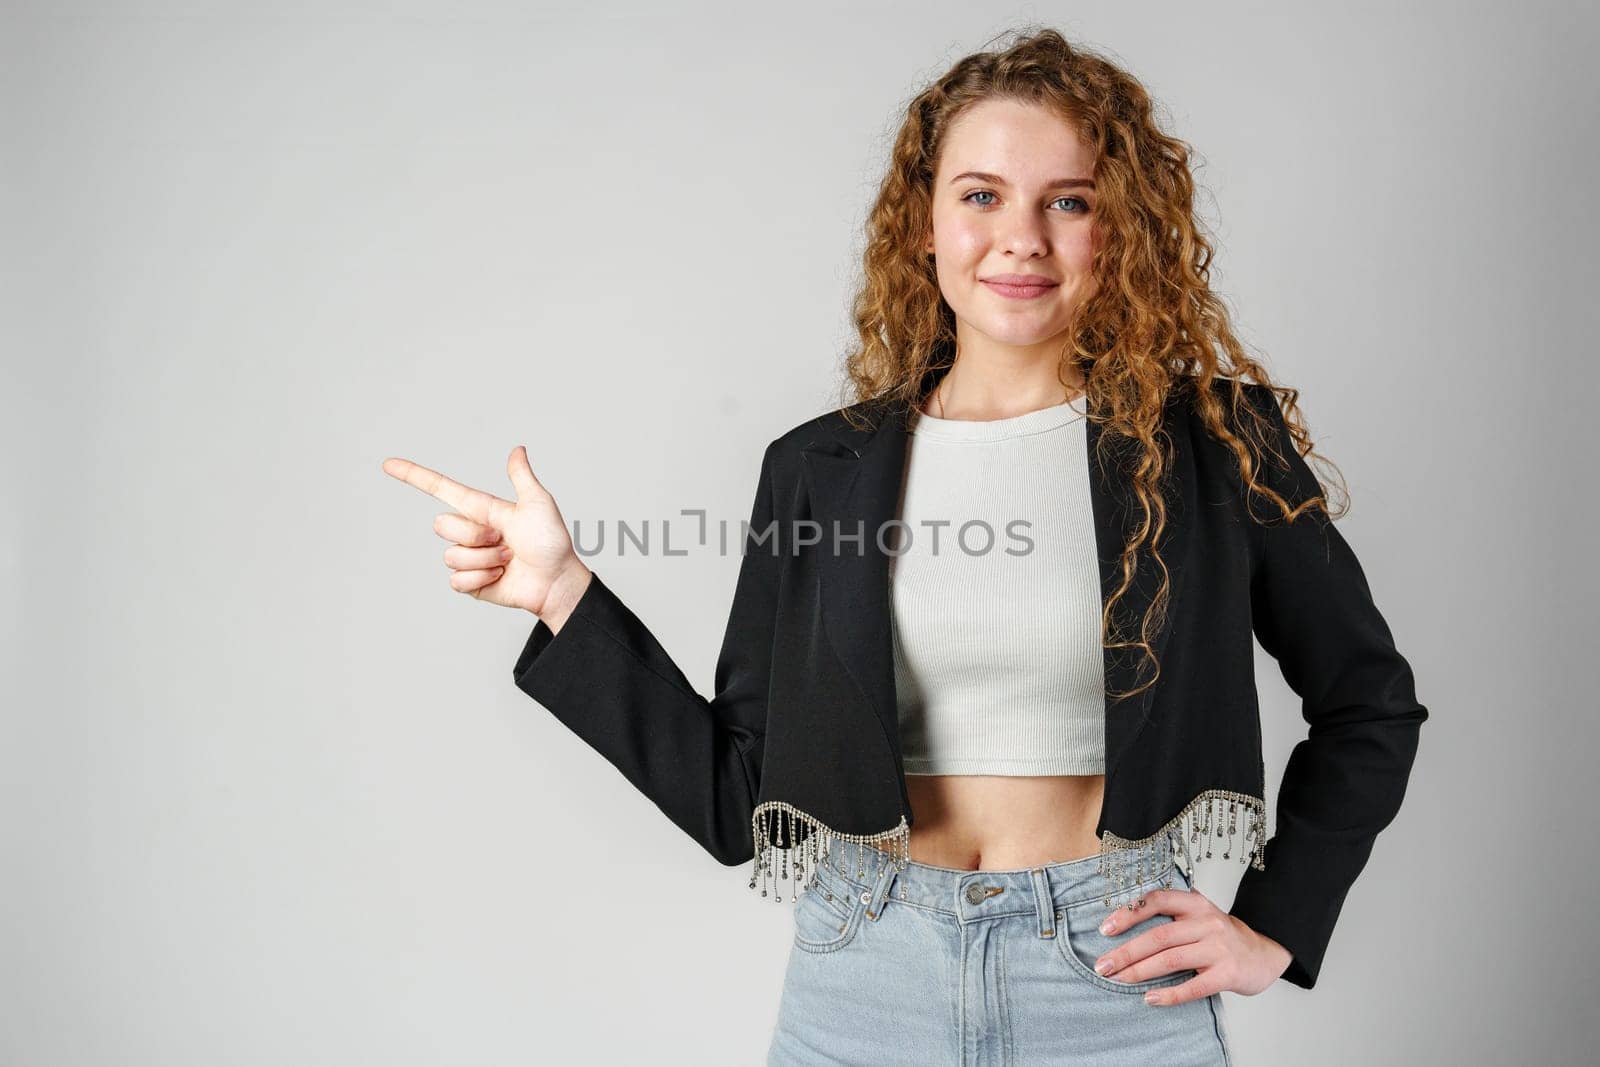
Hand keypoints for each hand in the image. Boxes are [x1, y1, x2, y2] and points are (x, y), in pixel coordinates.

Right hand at [382, 446, 589, 616]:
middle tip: (505, 541)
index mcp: (481, 509)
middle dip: (475, 534)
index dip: (414, 476)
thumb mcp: (538, 503)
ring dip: (485, 559)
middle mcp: (470, 532)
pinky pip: (457, 579)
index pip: (440, 489)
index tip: (388, 464)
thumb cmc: (552, 542)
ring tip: (508, 560)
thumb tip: (518, 450)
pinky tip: (500, 577)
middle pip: (442, 525)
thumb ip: (522, 477)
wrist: (556, 581)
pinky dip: (482, 578)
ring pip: (452, 555)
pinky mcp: (469, 582)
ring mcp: (468, 558)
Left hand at [1092, 885, 1293, 1003]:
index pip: (1158, 901)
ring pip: (1171, 959)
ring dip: (1139, 972)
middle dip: (1126, 952)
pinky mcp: (1228, 974)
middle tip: (1103, 966)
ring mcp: (1219, 948)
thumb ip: (1170, 915)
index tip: (1104, 929)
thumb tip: (1121, 922)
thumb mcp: (1199, 916)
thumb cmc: (1220, 937)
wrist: (1263, 954)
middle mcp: (1208, 922)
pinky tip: (1150, 999)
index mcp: (1196, 904)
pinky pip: (1194, 986)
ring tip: (1118, 980)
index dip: (1129, 914)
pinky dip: (1169, 994)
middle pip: (1159, 936)